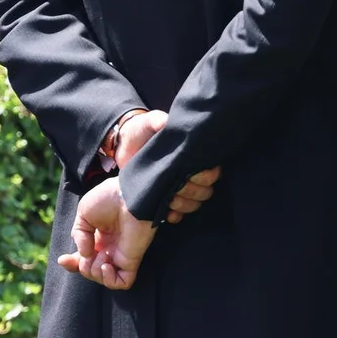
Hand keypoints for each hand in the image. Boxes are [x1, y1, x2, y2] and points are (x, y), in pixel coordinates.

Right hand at [59, 179, 156, 290]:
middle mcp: (108, 248)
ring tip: (101, 255)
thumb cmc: (107, 199)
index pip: (84, 258)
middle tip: (86, 254)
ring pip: (104, 279)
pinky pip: (123, 282)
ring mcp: (120, 255)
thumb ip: (79, 235)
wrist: (127, 195)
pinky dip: (110, 279)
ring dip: (95, 271)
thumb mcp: (83, 214)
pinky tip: (106, 264)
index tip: (63, 259)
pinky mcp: (131, 260)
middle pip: (91, 270)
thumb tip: (84, 255)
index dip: (72, 263)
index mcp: (97, 237)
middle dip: (82, 267)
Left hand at [113, 109, 221, 224]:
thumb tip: (167, 122)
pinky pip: (179, 214)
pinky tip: (166, 213)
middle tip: (175, 187)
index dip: (205, 176)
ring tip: (169, 200)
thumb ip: (158, 121)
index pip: (212, 172)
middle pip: (206, 191)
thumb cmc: (140, 131)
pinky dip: (175, 216)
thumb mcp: (148, 123)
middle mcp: (190, 174)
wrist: (124, 145)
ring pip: (194, 204)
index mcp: (192, 156)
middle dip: (192, 191)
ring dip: (184, 205)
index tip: (190, 174)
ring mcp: (179, 188)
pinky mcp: (166, 199)